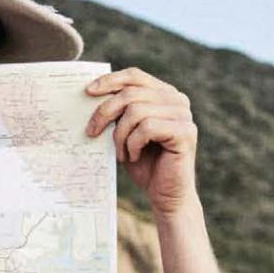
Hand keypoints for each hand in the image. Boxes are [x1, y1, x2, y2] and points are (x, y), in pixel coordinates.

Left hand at [85, 69, 197, 216]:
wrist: (165, 196)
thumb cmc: (144, 164)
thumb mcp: (126, 133)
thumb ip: (118, 112)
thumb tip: (90, 93)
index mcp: (164, 94)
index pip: (134, 76)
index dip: (110, 81)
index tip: (88, 92)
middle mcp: (177, 100)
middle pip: (131, 93)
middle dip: (105, 113)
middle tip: (92, 133)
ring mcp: (184, 115)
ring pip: (136, 111)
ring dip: (120, 135)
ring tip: (121, 153)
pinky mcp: (185, 132)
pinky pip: (147, 128)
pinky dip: (133, 144)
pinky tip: (133, 157)